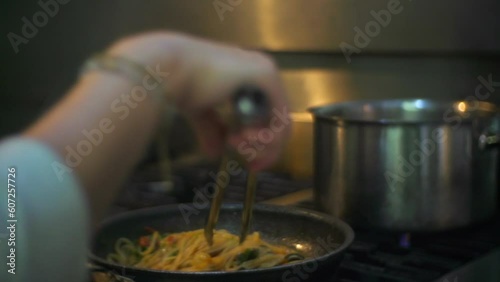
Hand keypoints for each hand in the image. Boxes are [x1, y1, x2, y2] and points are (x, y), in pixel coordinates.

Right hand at [107, 32, 290, 170]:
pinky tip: (245, 138)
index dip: (261, 143)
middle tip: (244, 156)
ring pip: (281, 123)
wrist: (169, 68)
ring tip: (238, 143)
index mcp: (249, 77)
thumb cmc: (180, 84)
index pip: (268, 116)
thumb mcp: (201, 113)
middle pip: (277, 121)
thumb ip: (212, 130)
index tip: (250, 162)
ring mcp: (266, 72)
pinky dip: (268, 137)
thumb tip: (215, 154)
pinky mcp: (265, 76)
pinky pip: (280, 117)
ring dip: (263, 144)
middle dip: (262, 147)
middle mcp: (262, 71)